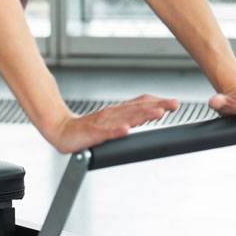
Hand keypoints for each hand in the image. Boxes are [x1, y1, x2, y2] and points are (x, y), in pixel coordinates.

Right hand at [44, 94, 179, 153]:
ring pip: (125, 118)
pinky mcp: (92, 133)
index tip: (174, 103)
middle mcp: (112, 113)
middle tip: (173, 105)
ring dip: (142, 115)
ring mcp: (102, 123)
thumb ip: (129, 118)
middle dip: (156, 106)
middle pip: (137, 108)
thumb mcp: (111, 122)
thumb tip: (151, 113)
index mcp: (118, 111)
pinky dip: (116, 131)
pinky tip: (126, 130)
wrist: (61, 130)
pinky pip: (106, 133)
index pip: (140, 103)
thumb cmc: (86, 128)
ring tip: (157, 114)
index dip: (157, 102)